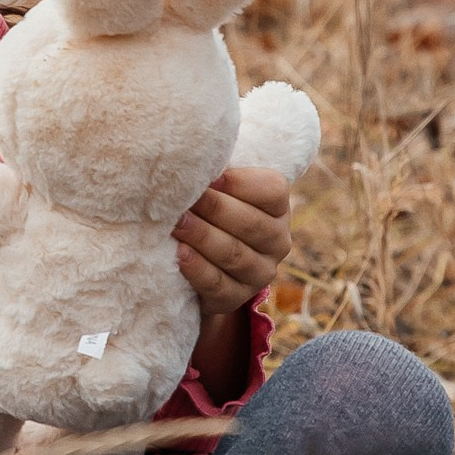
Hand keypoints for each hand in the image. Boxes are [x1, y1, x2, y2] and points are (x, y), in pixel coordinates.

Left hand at [175, 164, 292, 310]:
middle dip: (214, 209)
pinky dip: (198, 270)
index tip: (209, 176)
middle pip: (251, 223)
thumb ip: (215, 174)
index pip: (272, 190)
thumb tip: (189, 158)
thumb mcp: (219, 189)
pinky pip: (219, 285)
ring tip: (176, 224)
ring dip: (203, 237)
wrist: (203, 262)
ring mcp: (260, 272)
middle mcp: (277, 240)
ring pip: (234, 254)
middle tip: (183, 199)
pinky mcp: (237, 297)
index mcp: (278, 206)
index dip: (241, 182)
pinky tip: (179, 255)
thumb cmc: (208, 210)